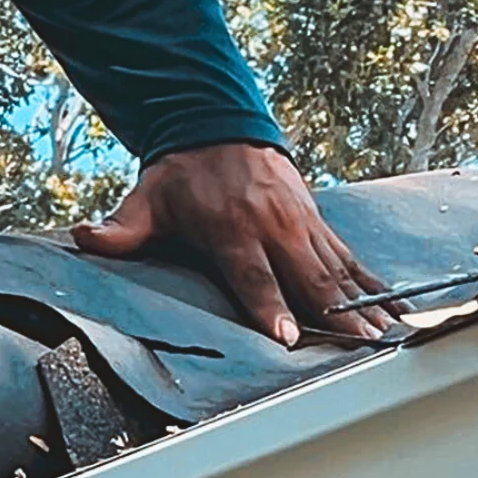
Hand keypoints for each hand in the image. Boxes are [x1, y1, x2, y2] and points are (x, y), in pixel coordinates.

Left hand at [72, 143, 409, 345]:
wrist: (220, 127)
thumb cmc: (180, 175)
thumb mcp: (145, 199)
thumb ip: (120, 229)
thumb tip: (85, 237)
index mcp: (231, 228)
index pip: (252, 275)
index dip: (269, 306)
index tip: (288, 336)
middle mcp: (273, 226)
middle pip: (307, 279)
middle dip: (335, 316)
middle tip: (360, 350)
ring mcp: (300, 224)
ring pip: (336, 272)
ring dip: (363, 306)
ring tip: (387, 340)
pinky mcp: (317, 222)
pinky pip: (348, 258)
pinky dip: (372, 284)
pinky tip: (393, 310)